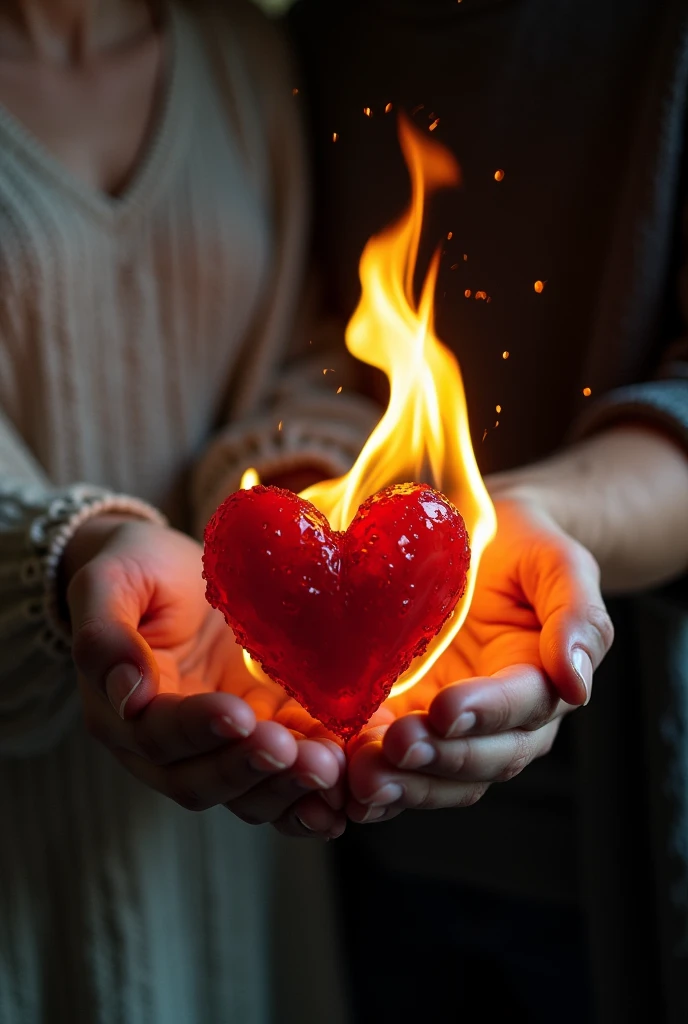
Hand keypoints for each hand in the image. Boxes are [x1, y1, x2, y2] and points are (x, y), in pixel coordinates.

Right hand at [65, 514, 345, 838]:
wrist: (172, 570)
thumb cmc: (134, 569)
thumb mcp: (107, 584)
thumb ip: (104, 636)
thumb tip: (128, 696)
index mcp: (122, 713)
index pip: (158, 735)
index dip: (199, 729)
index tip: (239, 713)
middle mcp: (168, 746)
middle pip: (203, 780)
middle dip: (252, 770)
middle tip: (297, 751)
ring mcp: (219, 746)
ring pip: (249, 791)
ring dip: (289, 788)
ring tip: (330, 766)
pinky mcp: (263, 734)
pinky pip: (285, 776)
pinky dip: (314, 789)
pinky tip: (349, 782)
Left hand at [344, 495, 613, 822]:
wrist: (478, 540)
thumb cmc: (522, 549)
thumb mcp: (559, 564)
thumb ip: (578, 616)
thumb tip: (577, 683)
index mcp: (540, 681)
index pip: (520, 707)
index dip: (485, 714)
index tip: (446, 710)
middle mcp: (501, 720)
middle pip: (480, 758)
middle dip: (437, 759)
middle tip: (393, 749)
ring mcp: (451, 728)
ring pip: (439, 776)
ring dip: (404, 783)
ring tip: (363, 777)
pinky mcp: (409, 723)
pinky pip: (397, 766)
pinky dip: (375, 781)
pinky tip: (343, 785)